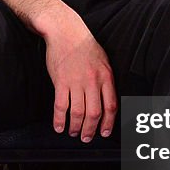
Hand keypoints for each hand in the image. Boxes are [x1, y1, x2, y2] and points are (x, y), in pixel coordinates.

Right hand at [0, 0, 117, 142]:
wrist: (65, 31)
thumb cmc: (84, 45)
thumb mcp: (103, 60)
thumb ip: (106, 80)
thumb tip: (107, 99)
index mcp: (106, 76)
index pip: (111, 106)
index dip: (108, 123)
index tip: (104, 132)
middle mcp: (92, 81)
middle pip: (94, 113)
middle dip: (91, 130)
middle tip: (87, 138)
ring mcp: (76, 82)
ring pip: (78, 113)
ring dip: (76, 127)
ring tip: (73, 133)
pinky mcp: (60, 81)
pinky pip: (61, 106)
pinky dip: (59, 119)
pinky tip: (58, 126)